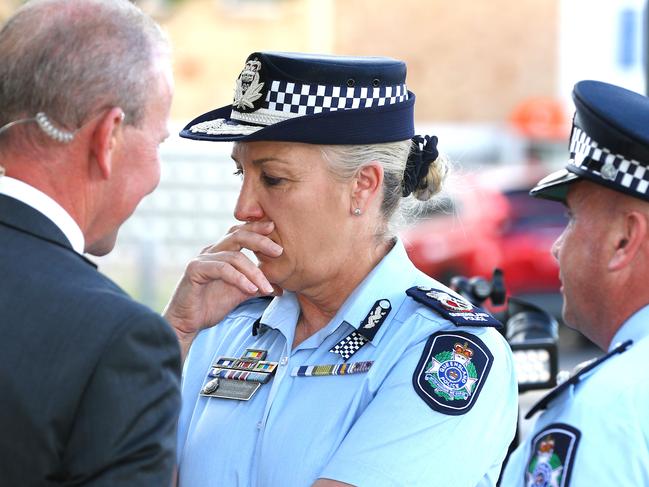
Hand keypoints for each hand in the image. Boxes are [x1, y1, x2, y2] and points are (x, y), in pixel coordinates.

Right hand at [163, 221, 282, 358]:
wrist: (187, 323)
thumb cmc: (210, 306)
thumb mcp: (240, 294)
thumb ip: (258, 287)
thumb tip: (281, 288)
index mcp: (221, 252)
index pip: (240, 233)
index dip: (257, 229)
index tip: (275, 230)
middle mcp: (211, 251)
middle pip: (238, 236)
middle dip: (260, 241)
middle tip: (278, 251)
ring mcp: (202, 259)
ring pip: (234, 256)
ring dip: (254, 272)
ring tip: (266, 287)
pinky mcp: (195, 270)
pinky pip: (222, 269)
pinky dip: (239, 279)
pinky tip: (251, 290)